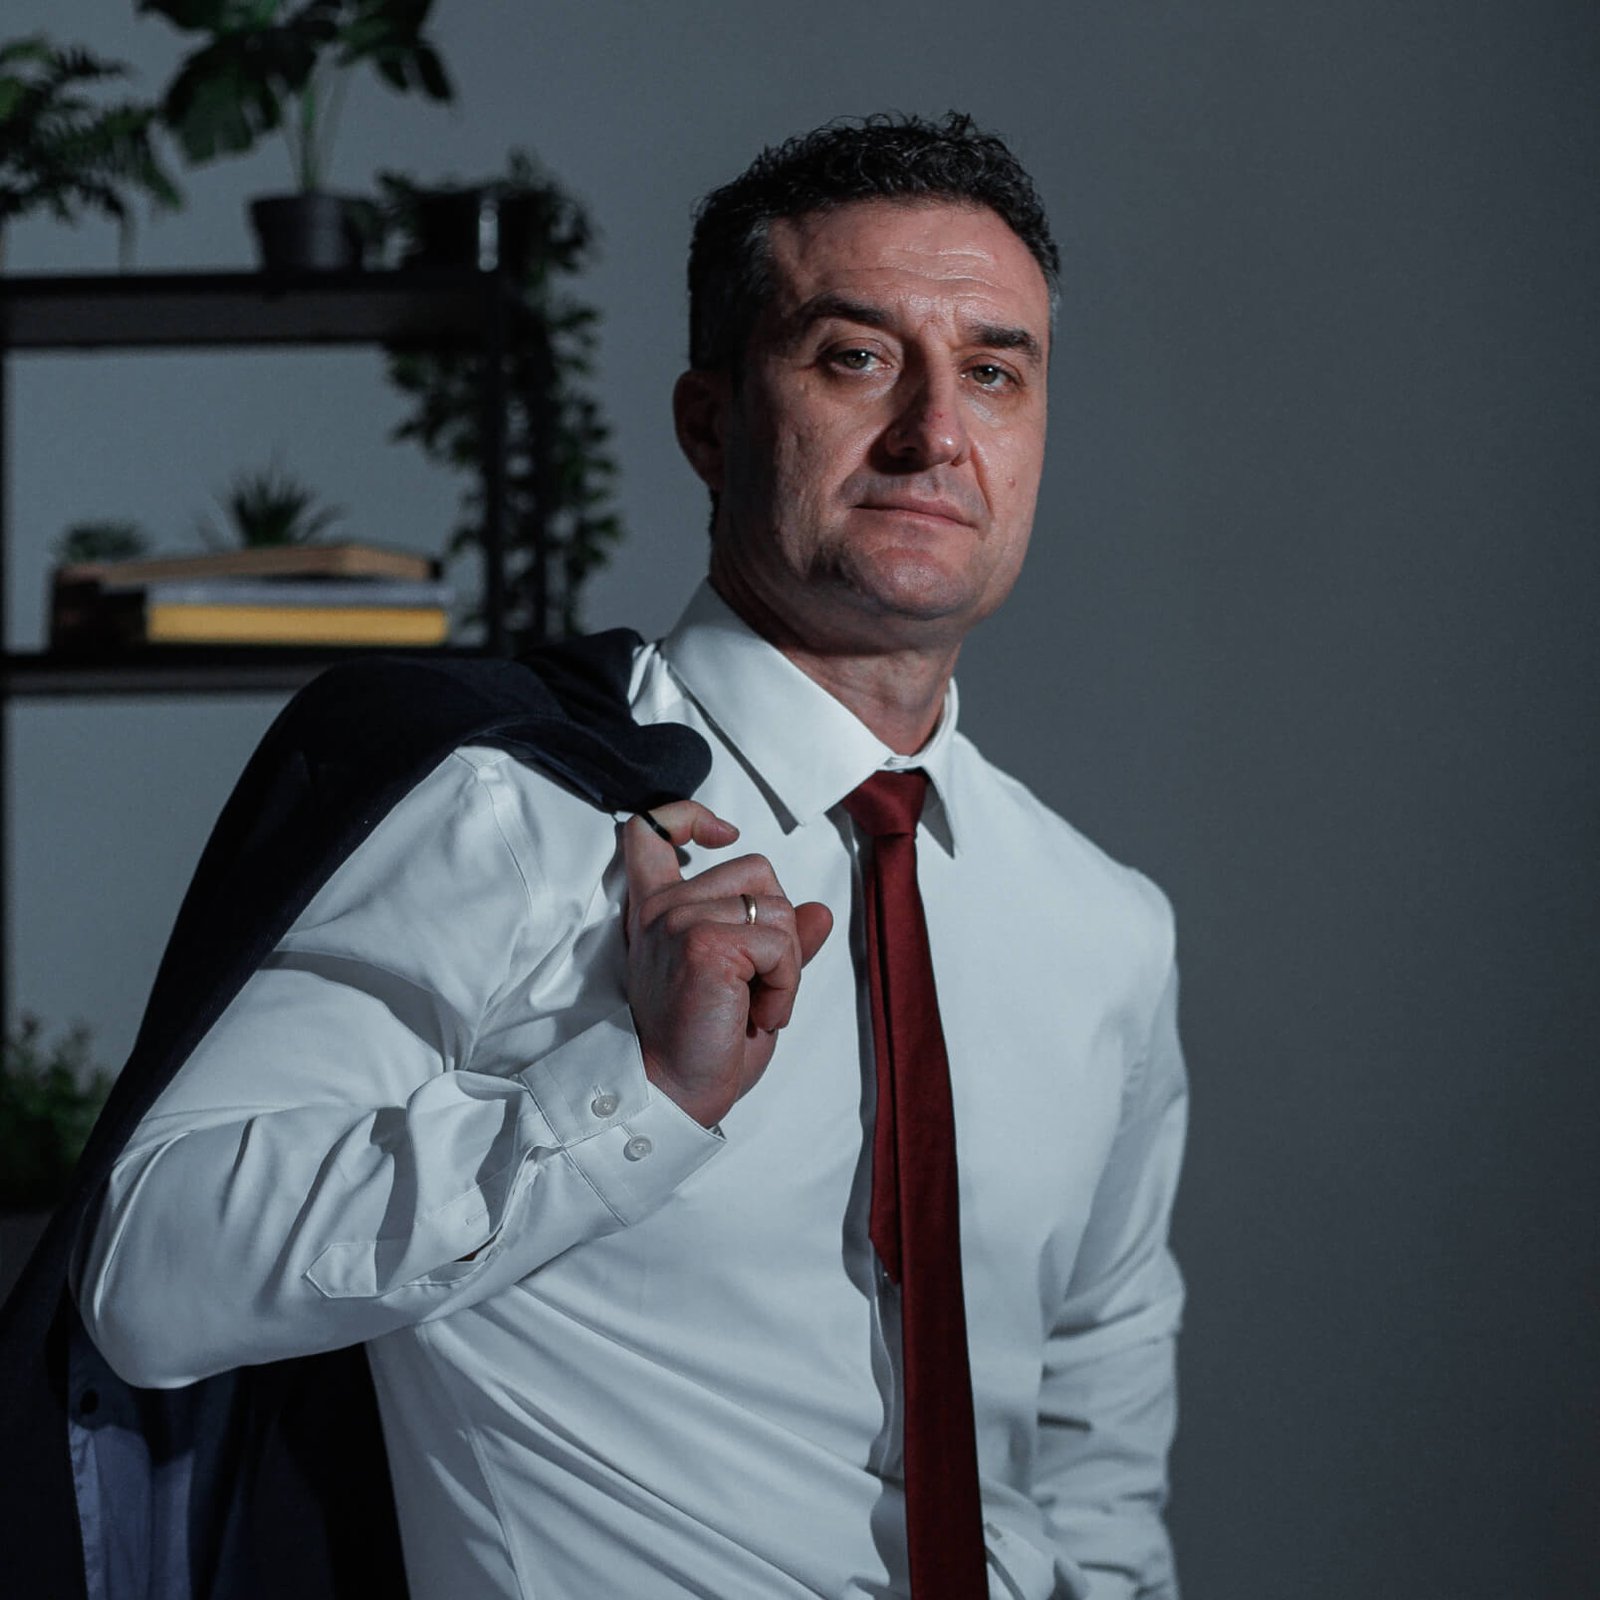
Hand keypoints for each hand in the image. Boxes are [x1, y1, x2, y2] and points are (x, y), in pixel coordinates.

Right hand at [623, 802, 832, 1126]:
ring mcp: (681, 921)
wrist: (673, 1096)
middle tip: (757, 986)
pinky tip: (761, 1015)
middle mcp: (662, 909)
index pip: (650, 830)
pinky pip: (782, 943)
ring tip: (758, 1007)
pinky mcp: (706, 944)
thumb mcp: (746, 983)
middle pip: (758, 870)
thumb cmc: (701, 1046)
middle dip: (779, 928)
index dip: (688, 815)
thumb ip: (776, 940)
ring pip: (778, 909)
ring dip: (787, 966)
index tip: (722, 835)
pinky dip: (787, 985)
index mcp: (658, 911)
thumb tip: (820, 911)